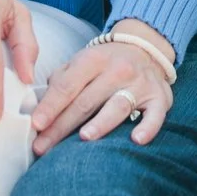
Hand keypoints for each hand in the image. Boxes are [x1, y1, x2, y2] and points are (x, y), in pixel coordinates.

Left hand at [32, 20, 175, 154]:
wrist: (145, 48)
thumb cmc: (105, 63)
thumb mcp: (81, 62)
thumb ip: (61, 80)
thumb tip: (38, 106)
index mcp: (93, 60)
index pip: (67, 85)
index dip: (50, 105)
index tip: (36, 124)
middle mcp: (117, 70)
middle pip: (86, 101)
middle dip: (62, 126)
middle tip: (44, 146)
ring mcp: (140, 84)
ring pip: (118, 106)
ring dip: (101, 123)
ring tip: (85, 138)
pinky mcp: (160, 98)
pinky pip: (156, 115)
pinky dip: (148, 127)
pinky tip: (136, 140)